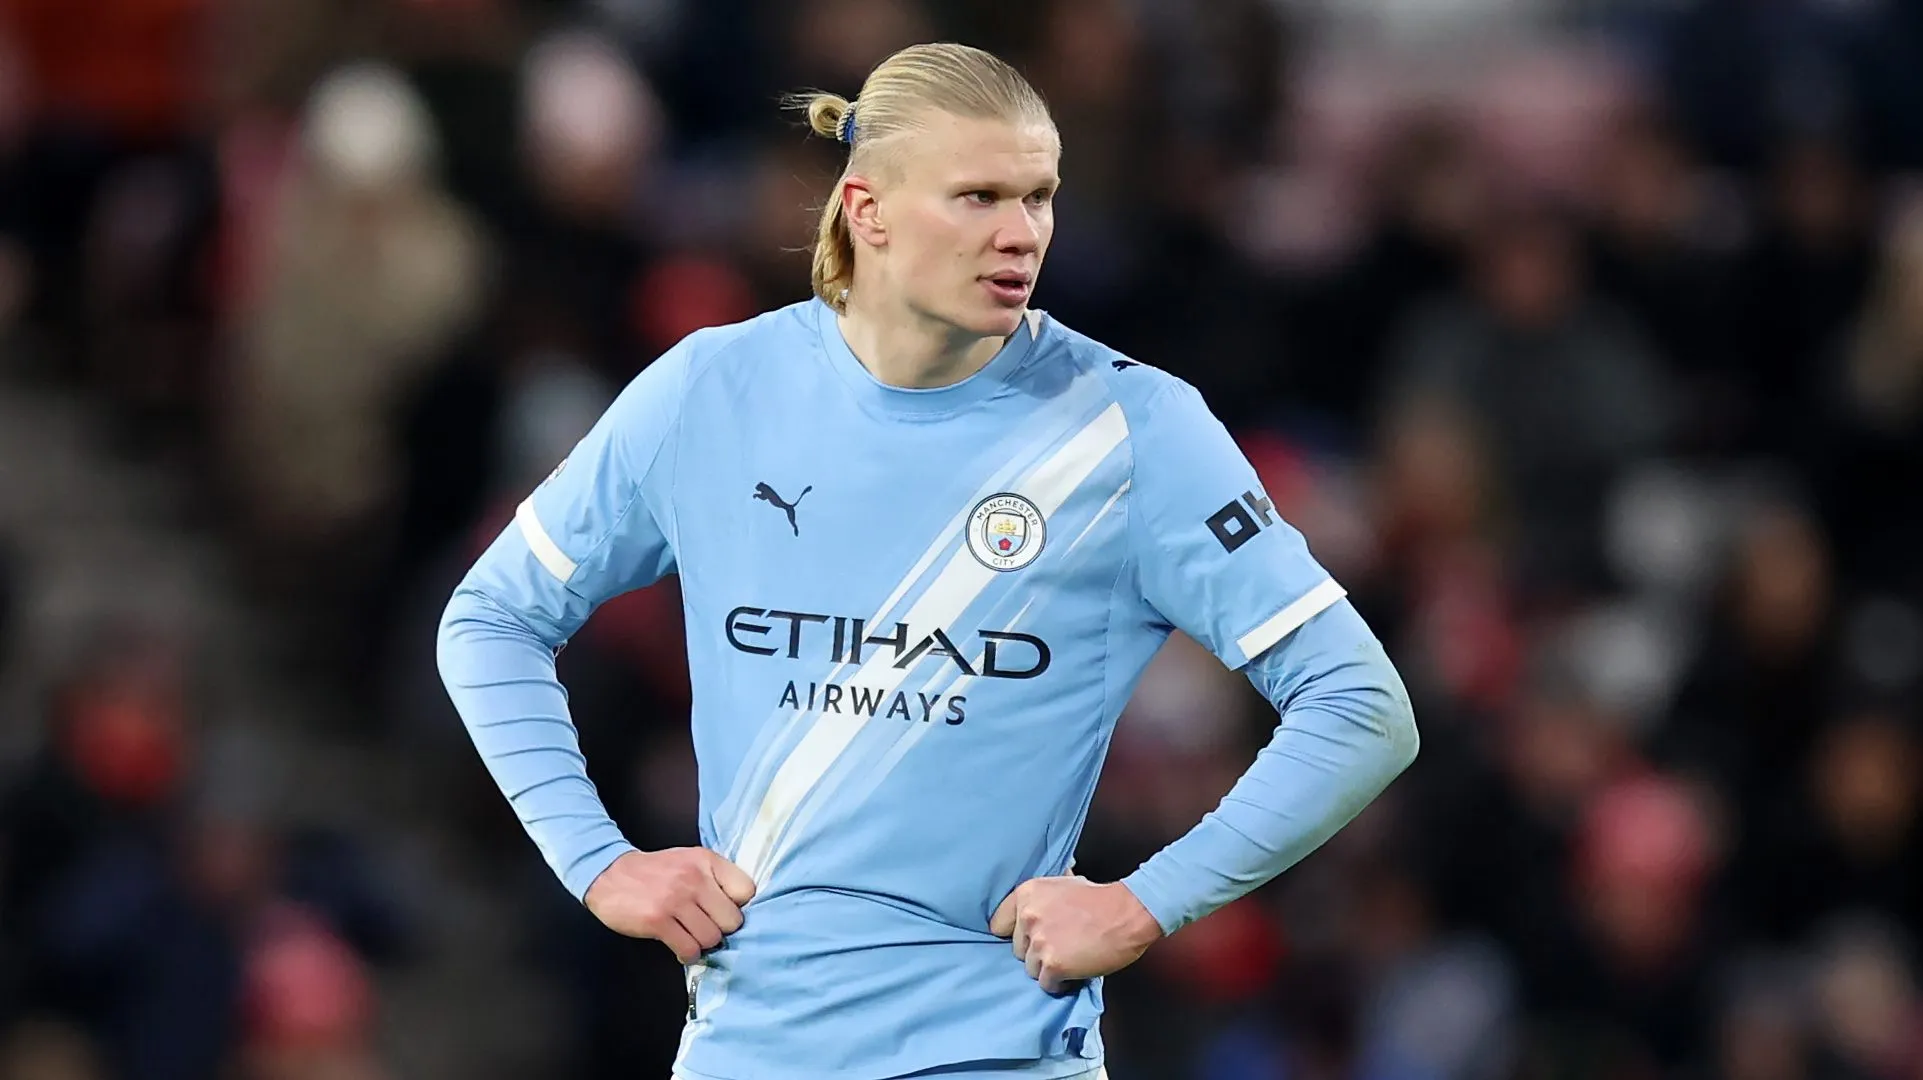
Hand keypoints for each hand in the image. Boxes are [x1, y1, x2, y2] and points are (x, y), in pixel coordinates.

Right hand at [583, 848, 756, 962]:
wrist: (609, 873)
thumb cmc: (654, 871)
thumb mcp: (689, 860)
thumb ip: (714, 877)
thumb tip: (739, 908)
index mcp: (706, 861)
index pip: (747, 891)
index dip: (738, 906)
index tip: (724, 910)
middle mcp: (694, 878)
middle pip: (732, 920)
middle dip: (721, 929)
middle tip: (707, 927)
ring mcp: (675, 900)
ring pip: (712, 938)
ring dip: (703, 943)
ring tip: (691, 936)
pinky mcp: (657, 920)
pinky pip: (689, 949)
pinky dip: (688, 954)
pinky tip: (681, 946)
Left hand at [989, 876, 1163, 993]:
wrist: (1128, 913)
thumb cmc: (1101, 899)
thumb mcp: (1063, 885)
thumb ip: (1041, 900)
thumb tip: (1030, 909)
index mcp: (1026, 894)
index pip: (998, 925)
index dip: (1017, 935)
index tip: (1030, 939)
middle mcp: (1027, 917)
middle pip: (1018, 950)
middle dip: (1037, 952)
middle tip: (1062, 946)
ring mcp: (1039, 942)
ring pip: (1031, 969)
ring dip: (1050, 968)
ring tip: (1072, 958)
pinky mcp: (1053, 965)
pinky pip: (1047, 984)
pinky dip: (1061, 983)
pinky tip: (1077, 970)